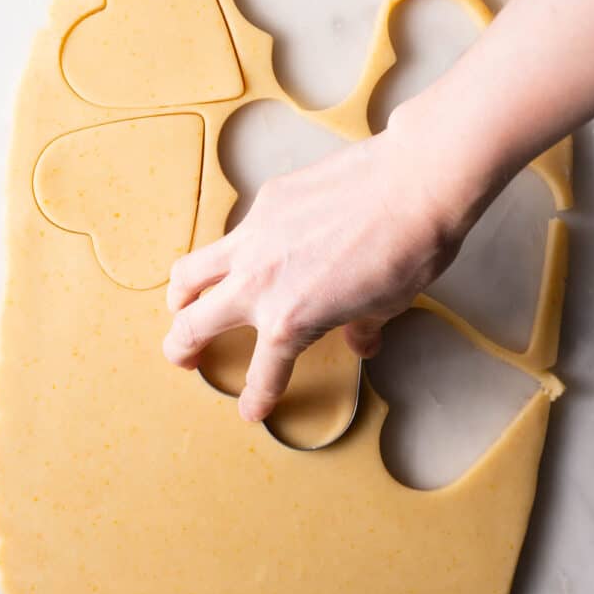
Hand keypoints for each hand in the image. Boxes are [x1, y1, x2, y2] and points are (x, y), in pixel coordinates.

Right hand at [164, 110, 478, 423]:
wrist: (412, 184)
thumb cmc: (408, 250)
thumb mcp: (387, 305)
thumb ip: (360, 326)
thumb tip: (361, 339)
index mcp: (289, 322)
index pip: (263, 373)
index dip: (256, 398)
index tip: (251, 409)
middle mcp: (258, 284)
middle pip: (192, 325)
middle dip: (181, 348)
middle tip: (182, 356)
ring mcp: (253, 238)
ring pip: (191, 272)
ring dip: (181, 295)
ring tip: (182, 301)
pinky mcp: (264, 202)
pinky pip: (234, 232)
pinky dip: (231, 250)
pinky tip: (252, 247)